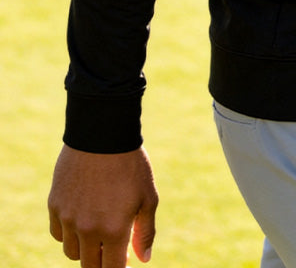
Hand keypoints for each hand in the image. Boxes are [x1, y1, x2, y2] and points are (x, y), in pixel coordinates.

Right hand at [48, 145, 157, 265]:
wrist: (103, 134)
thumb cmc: (131, 165)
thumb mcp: (148, 197)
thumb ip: (145, 232)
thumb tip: (143, 260)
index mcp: (114, 230)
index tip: (125, 262)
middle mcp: (87, 230)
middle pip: (89, 265)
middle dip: (102, 261)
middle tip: (112, 248)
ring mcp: (68, 218)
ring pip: (72, 252)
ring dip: (85, 248)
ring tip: (98, 230)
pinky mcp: (55, 205)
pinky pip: (58, 233)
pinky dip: (68, 233)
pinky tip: (81, 219)